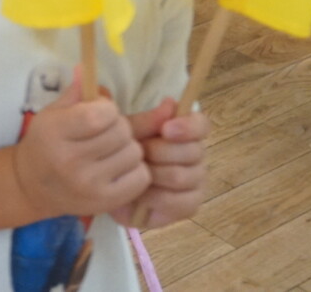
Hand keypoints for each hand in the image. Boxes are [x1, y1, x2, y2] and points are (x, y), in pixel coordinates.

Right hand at [13, 72, 150, 218]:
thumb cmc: (46, 143)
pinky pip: (141, 177)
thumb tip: (86, 65)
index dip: (108, 108)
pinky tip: (120, 167)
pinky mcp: (104, 202)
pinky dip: (136, 169)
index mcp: (55, 133)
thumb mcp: (54, 113)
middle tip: (107, 132)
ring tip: (113, 150)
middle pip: (122, 133)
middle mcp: (70, 161)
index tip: (100, 111)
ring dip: (129, 147)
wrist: (32, 186)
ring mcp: (88, 185)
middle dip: (119, 126)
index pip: (99, 115)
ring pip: (134, 153)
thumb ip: (76, 92)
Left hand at [120, 99, 209, 227]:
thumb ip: (146, 121)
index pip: (201, 125)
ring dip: (153, 174)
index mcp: (185, 133)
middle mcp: (196, 156)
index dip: (188, 127)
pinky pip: (178, 201)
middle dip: (158, 152)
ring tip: (135, 173)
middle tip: (137, 154)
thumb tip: (170, 104)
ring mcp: (196, 182)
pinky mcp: (189, 205)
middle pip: (192, 151)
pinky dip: (155, 197)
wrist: (109, 186)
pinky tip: (141, 194)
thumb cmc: (121, 153)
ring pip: (181, 176)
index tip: (166, 129)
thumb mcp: (126, 134)